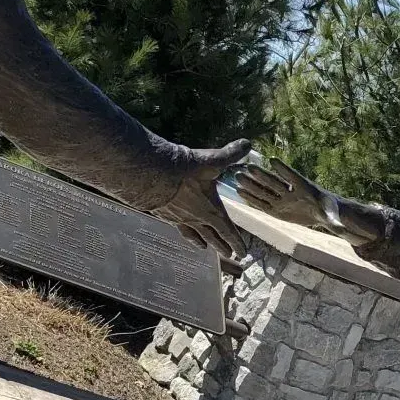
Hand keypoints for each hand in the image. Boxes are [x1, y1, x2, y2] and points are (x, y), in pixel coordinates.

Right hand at [151, 139, 251, 261]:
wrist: (152, 175)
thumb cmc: (184, 171)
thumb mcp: (211, 161)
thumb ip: (230, 154)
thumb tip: (247, 144)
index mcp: (212, 211)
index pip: (228, 231)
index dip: (237, 242)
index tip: (243, 253)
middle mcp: (197, 219)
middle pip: (213, 238)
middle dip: (223, 247)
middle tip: (230, 256)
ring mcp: (181, 219)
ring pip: (195, 236)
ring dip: (204, 243)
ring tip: (206, 248)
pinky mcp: (166, 215)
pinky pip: (179, 228)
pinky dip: (185, 233)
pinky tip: (182, 229)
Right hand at [233, 158, 332, 232]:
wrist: (321, 212)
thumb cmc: (328, 211)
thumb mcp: (332, 216)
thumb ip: (335, 222)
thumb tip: (343, 229)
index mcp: (305, 189)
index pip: (293, 177)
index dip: (284, 170)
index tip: (273, 160)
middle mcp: (290, 192)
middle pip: (274, 182)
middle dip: (261, 175)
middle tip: (247, 166)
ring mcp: (282, 199)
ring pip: (265, 191)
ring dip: (252, 185)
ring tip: (237, 176)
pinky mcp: (276, 209)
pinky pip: (262, 203)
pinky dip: (251, 198)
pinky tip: (239, 192)